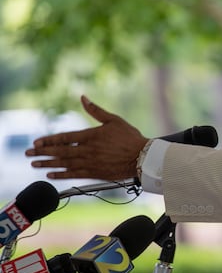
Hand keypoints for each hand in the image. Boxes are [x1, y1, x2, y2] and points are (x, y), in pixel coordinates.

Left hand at [25, 95, 148, 180]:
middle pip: (60, 151)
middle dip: (42, 153)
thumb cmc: (130, 137)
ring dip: (48, 164)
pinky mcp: (95, 173)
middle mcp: (88, 150)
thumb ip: (96, 110)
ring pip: (64, 163)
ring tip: (35, 164)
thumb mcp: (114, 120)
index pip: (65, 138)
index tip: (36, 142)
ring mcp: (90, 163)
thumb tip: (83, 98)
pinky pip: (74, 174)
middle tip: (28, 154)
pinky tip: (51, 175)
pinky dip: (61, 174)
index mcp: (91, 135)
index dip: (49, 140)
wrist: (143, 157)